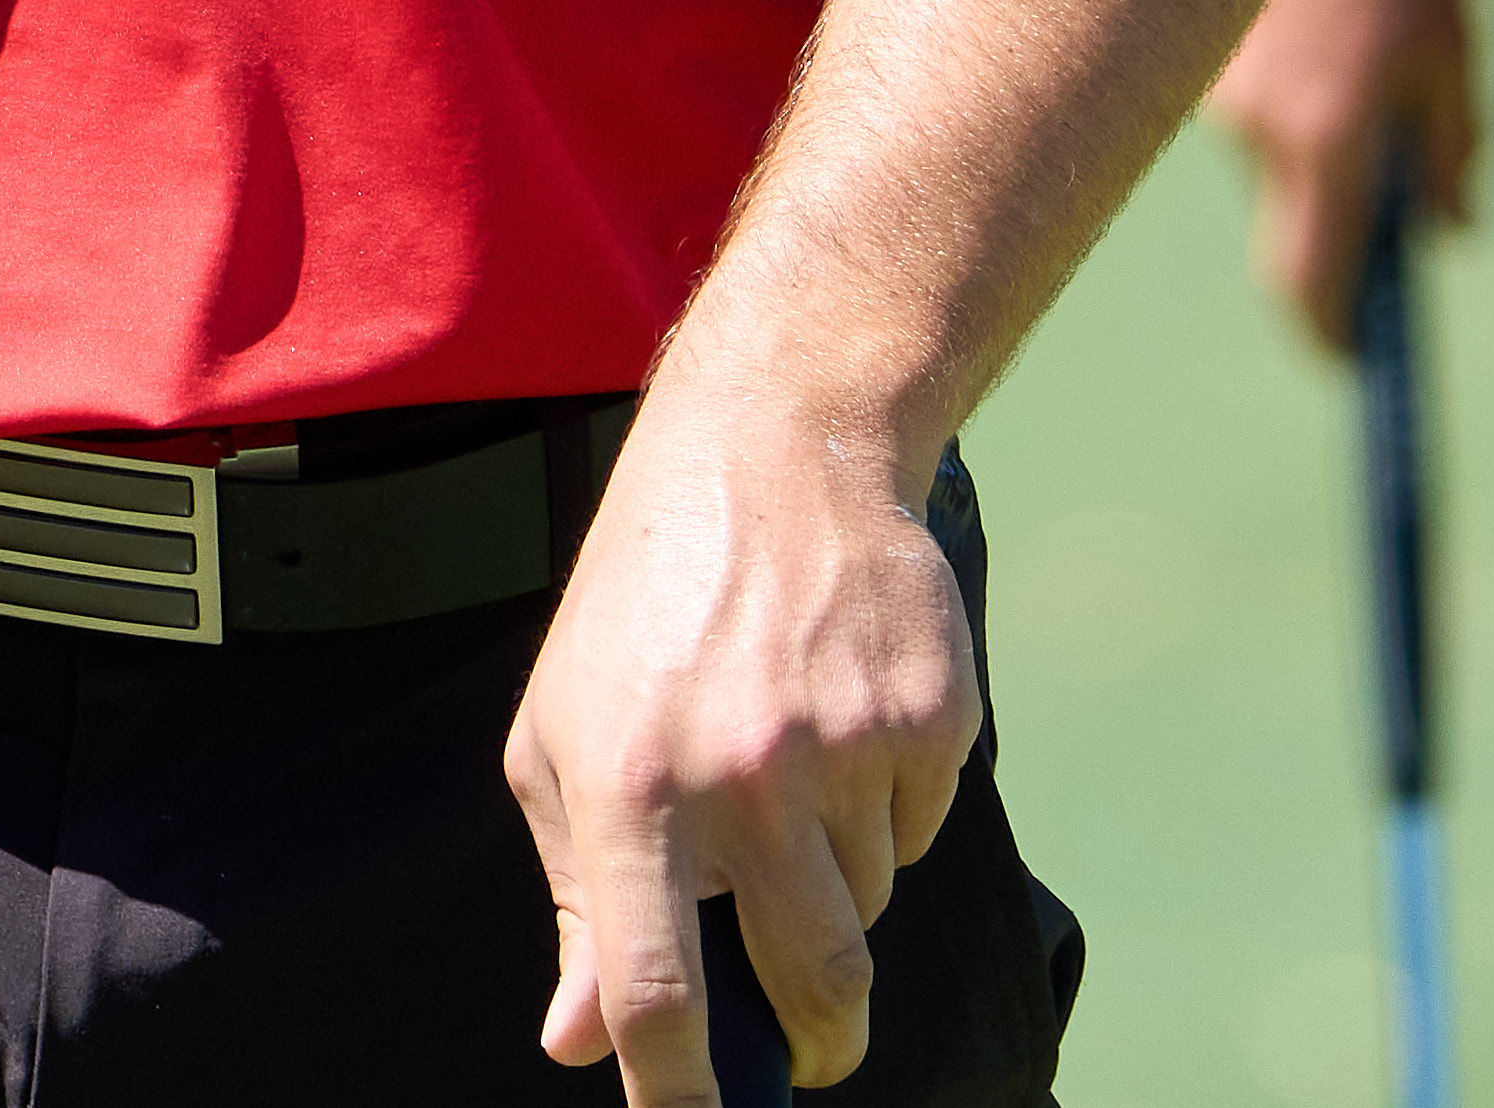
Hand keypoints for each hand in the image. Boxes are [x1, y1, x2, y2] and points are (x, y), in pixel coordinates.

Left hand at [502, 381, 982, 1094]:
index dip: (679, 1094)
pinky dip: (888, 815)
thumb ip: (575, 901)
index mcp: (629, 789)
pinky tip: (845, 725)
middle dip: (817, 1045)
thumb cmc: (644, 609)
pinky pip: (919, 832)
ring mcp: (847, 745)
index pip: (657, 993)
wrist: (774, 450)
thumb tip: (583, 1043)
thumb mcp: (562, 739)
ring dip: (839, 892)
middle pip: (810, 981)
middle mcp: (743, 776)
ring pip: (868, 906)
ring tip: (795, 786)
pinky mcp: (930, 716)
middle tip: (813, 1053)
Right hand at [1205, 0, 1478, 352]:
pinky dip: (1282, 71)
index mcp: (1330, 132)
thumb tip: (1450, 230)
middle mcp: (1257, 125)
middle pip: (1294, 216)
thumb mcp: (1453, 38)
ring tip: (1358, 23)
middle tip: (1389, 159)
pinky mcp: (1184, 44)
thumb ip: (1453, 143)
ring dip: (1314, 118)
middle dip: (1338, 210)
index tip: (1356, 358)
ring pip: (1271, 144)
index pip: (1316, 281)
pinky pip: (1244, 91)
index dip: (1334, 334)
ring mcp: (1210, 86)